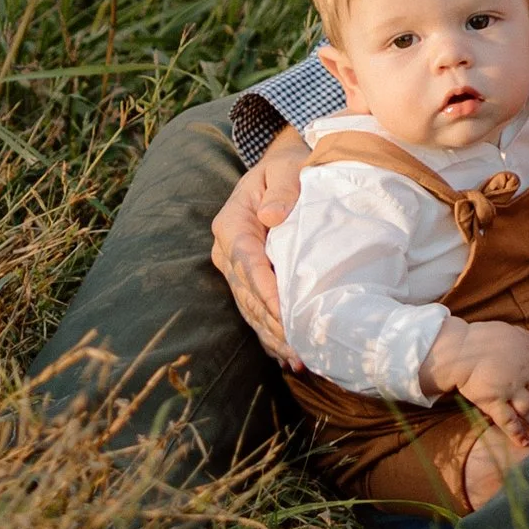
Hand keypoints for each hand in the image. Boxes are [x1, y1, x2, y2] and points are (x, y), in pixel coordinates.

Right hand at [210, 127, 308, 359]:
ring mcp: (234, 270)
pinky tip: (288, 358)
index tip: (286, 313)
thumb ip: (283, 189)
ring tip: (299, 360)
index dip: (266, 290)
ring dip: (273, 336)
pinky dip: (271, 335)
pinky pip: (256, 312)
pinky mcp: (247, 281)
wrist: (282, 172)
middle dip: (273, 323)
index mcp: (232, 224)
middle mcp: (227, 251)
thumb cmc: (287, 168)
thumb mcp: (286, 168)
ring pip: (251, 309)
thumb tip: (273, 216)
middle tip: (300, 348)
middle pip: (248, 294)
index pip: (247, 262)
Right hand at [428, 316, 528, 444]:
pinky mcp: (494, 402)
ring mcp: (509, 389)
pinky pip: (509, 421)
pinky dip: (517, 433)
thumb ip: (524, 335)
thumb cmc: (478, 337)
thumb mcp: (506, 329)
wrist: (457, 350)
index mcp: (527, 352)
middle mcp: (523, 372)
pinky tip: (524, 442)